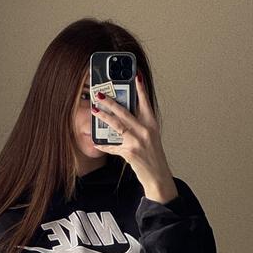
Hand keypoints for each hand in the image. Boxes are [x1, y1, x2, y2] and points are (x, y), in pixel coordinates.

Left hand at [91, 73, 178, 201]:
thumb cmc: (153, 155)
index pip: (145, 102)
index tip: (135, 75)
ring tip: (94, 109)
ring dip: (104, 116)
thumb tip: (122, 116)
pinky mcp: (129, 152)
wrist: (158, 176)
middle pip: (125, 112)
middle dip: (111, 101)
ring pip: (117, 125)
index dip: (140, 89)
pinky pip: (112, 146)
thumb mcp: (150, 137)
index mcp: (151, 124)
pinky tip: (95, 141)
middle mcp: (145, 130)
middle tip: (100, 93)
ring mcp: (137, 141)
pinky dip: (103, 144)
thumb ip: (138, 125)